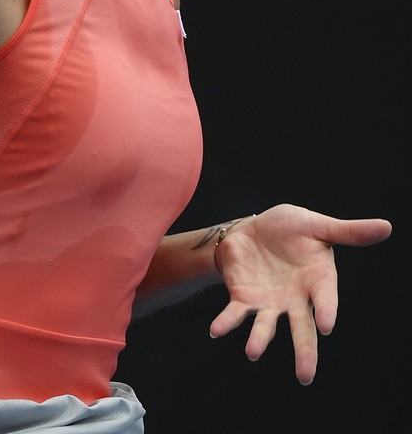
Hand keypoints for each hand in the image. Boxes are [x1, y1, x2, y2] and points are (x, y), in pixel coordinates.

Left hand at [208, 203, 392, 383]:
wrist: (254, 229)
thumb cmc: (291, 229)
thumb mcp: (318, 226)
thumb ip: (348, 232)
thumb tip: (387, 226)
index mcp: (318, 281)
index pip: (325, 299)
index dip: (327, 311)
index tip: (326, 326)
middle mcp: (295, 298)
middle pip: (302, 329)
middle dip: (304, 352)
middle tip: (305, 377)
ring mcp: (269, 301)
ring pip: (266, 325)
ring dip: (259, 339)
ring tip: (252, 352)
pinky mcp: (244, 297)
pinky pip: (234, 313)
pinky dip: (226, 322)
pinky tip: (216, 331)